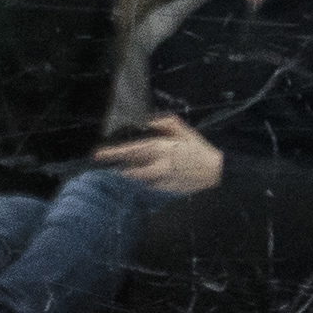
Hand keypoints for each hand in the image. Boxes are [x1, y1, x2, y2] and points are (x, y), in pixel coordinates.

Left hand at [97, 114, 223, 196]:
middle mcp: (157, 165)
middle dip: (117, 164)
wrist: (214, 172)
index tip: (98, 154)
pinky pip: (149, 183)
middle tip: (104, 161)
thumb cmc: (199, 148)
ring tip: (133, 164)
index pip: (132, 150)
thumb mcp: (183, 130)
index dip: (114, 152)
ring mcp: (160, 180)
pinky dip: (146, 178)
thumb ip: (164, 123)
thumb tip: (147, 122)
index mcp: (161, 148)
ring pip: (138, 176)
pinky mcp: (164, 189)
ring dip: (133, 171)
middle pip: (130, 167)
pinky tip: (153, 172)